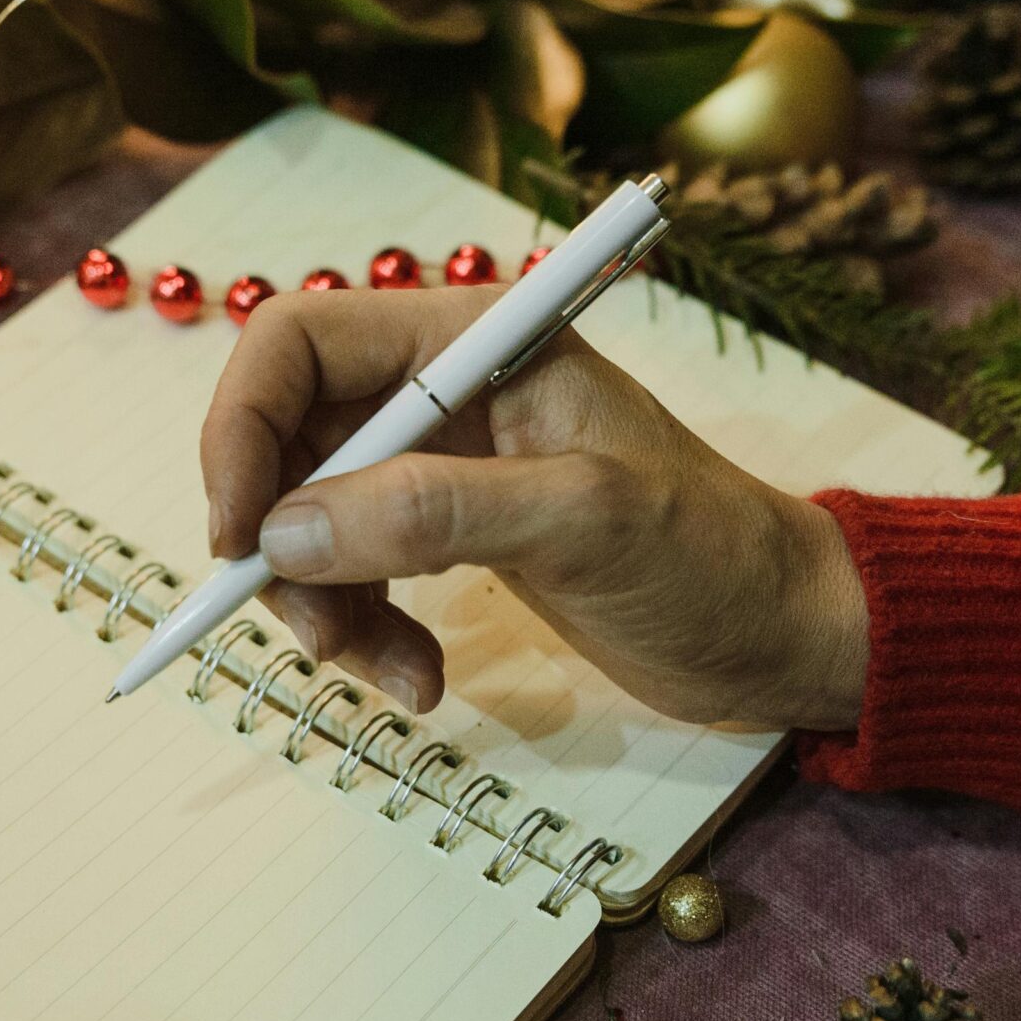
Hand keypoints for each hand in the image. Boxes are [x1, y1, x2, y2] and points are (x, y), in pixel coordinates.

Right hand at [198, 285, 868, 728]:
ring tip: (390, 674)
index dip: (242, 429)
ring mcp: (441, 464)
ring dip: (324, 607)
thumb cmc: (712, 555)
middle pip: (286, 440)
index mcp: (471, 340)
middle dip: (281, 542)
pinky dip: (365, 633)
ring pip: (309, 520)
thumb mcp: (584, 523)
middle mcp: (441, 388)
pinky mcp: (447, 533)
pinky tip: (420, 680)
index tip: (238, 536)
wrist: (782, 633)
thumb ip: (436, 514)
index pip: (296, 342)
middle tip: (318, 635)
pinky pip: (353, 573)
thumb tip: (287, 532)